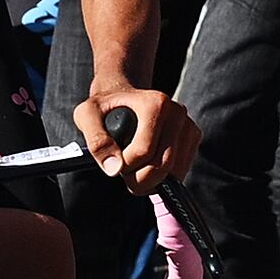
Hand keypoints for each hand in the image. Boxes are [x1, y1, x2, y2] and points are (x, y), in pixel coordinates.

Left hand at [77, 83, 195, 193]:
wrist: (122, 97)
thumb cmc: (103, 107)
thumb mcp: (87, 116)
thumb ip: (97, 142)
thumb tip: (114, 169)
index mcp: (155, 103)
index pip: (143, 152)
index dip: (125, 166)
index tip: (113, 162)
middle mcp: (177, 112)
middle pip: (163, 164)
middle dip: (140, 179)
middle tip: (124, 175)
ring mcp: (188, 124)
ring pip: (174, 171)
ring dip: (152, 181)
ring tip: (135, 170)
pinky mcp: (193, 136)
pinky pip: (181, 171)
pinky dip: (164, 177)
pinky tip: (148, 167)